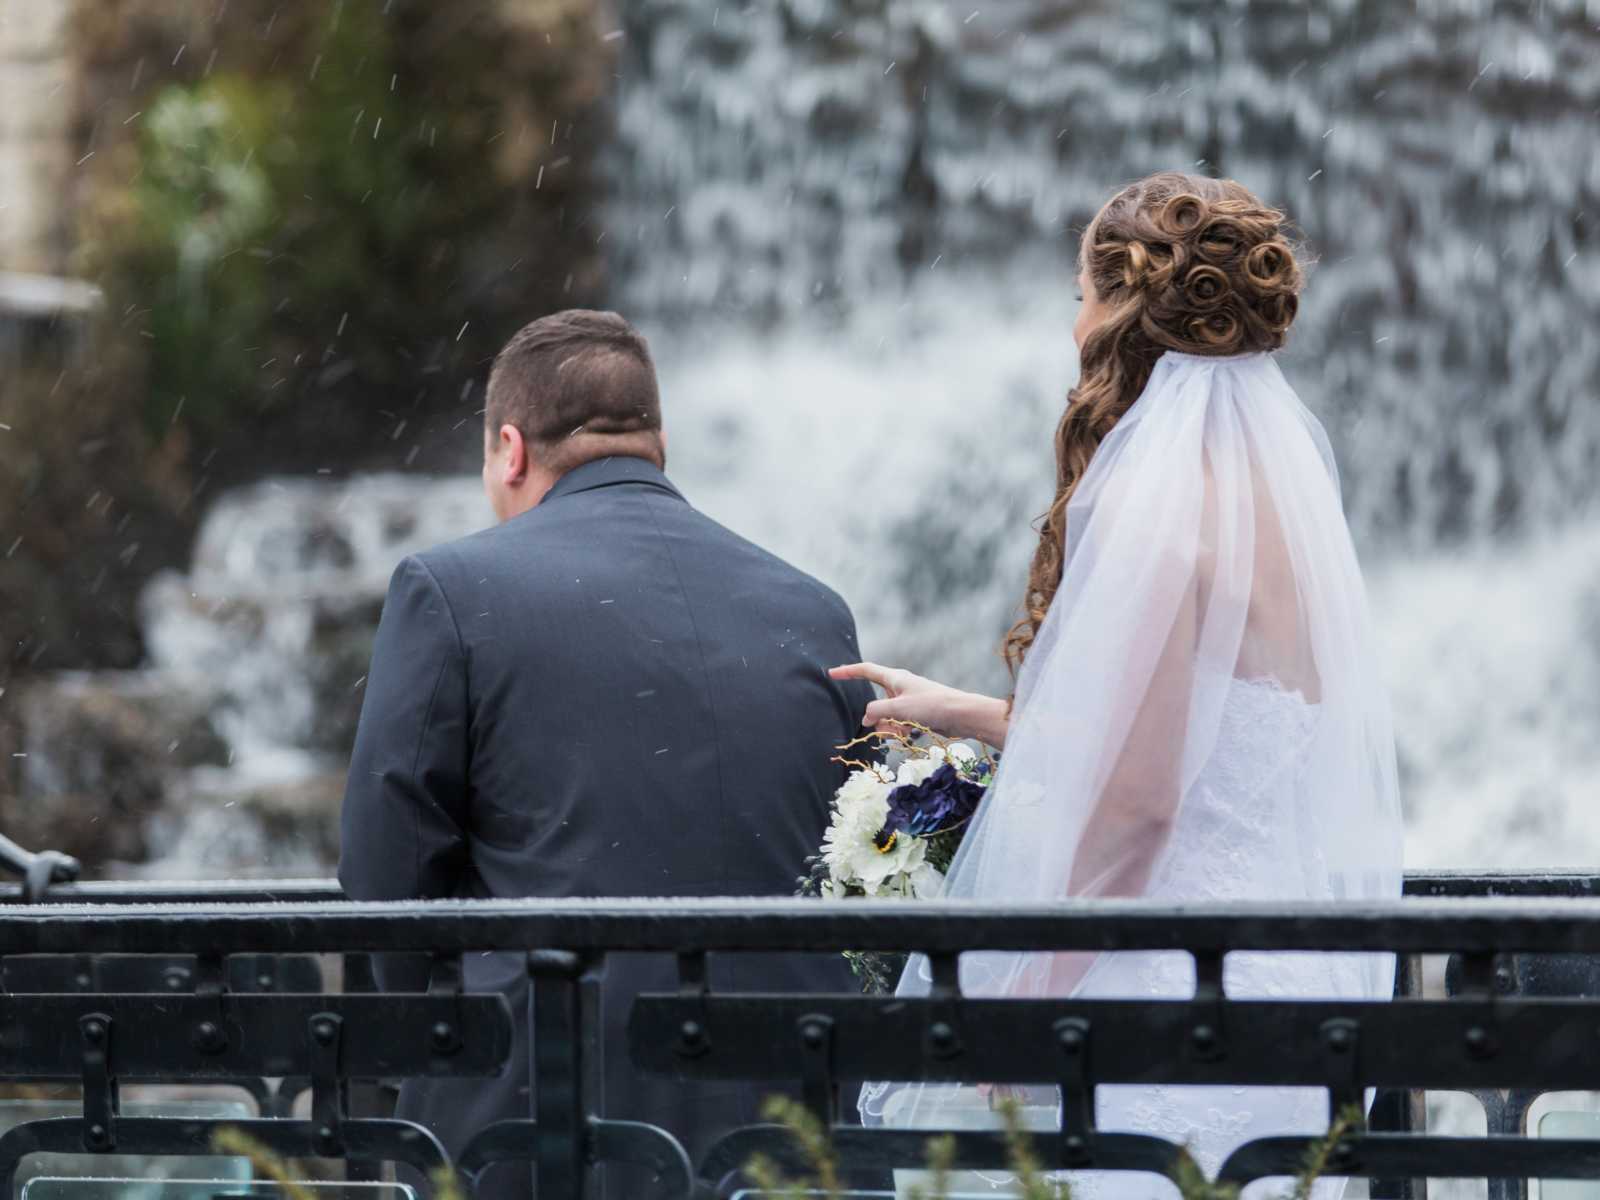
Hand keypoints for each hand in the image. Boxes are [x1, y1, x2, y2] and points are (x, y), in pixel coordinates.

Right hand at [828, 662, 1008, 748]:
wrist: (961, 715)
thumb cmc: (931, 705)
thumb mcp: (898, 708)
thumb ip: (876, 712)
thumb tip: (866, 719)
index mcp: (894, 678)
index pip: (865, 670)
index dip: (847, 672)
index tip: (830, 673)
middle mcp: (900, 687)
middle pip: (877, 704)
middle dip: (880, 720)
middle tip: (891, 728)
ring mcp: (909, 702)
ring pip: (888, 718)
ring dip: (891, 729)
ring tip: (906, 733)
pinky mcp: (917, 715)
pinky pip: (899, 725)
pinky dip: (902, 732)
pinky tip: (912, 736)